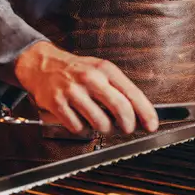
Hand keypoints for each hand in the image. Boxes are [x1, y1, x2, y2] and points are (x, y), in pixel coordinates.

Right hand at [13, 42, 158, 135]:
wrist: (42, 65)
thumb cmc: (76, 70)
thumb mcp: (101, 70)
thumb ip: (119, 88)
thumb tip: (139, 112)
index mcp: (106, 69)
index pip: (132, 93)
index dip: (145, 112)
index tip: (152, 125)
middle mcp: (91, 78)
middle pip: (119, 108)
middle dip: (128, 125)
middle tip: (127, 129)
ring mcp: (73, 91)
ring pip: (100, 122)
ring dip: (104, 129)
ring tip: (100, 122)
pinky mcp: (57, 104)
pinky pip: (78, 127)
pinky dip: (83, 129)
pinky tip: (81, 120)